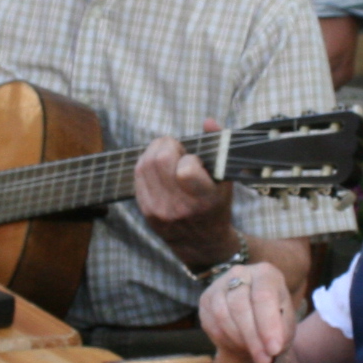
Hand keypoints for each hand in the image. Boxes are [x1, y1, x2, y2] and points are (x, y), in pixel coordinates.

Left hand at [135, 130, 236, 268]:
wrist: (200, 242)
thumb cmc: (216, 205)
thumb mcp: (225, 179)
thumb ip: (219, 145)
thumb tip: (208, 121)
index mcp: (204, 200)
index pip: (185, 169)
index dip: (188, 157)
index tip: (194, 160)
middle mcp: (179, 207)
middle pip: (160, 161)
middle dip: (167, 146)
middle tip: (177, 149)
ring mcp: (159, 210)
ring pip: (145, 165)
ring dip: (154, 151)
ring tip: (167, 154)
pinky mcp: (145, 210)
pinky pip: (138, 176)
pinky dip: (146, 164)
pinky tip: (158, 166)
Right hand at [199, 262, 294, 362]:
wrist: (253, 320)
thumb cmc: (274, 321)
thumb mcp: (285, 326)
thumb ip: (281, 334)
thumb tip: (270, 349)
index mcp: (266, 273)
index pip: (264, 296)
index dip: (268, 325)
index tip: (274, 349)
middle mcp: (241, 272)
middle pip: (240, 306)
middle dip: (252, 338)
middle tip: (264, 360)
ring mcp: (220, 284)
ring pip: (222, 315)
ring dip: (238, 340)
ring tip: (253, 354)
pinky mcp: (206, 299)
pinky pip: (211, 323)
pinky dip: (225, 340)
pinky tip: (238, 346)